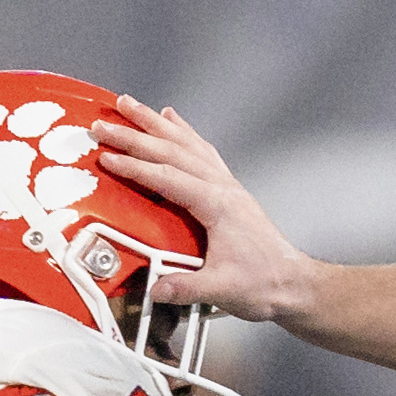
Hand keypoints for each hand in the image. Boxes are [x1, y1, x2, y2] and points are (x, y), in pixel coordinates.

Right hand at [92, 101, 321, 327]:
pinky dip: (184, 132)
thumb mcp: (222, 289)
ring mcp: (226, 185)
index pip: (167, 177)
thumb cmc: (263, 283)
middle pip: (172, 151)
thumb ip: (186, 287)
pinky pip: (202, 150)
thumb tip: (156, 287)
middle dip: (134, 135)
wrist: (292, 284)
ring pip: (186, 143)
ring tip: (129, 105)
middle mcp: (222, 187)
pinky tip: (173, 119)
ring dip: (155, 123)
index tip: (107, 158)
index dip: (134, 167)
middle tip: (104, 125)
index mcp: (217, 204)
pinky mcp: (228, 190)